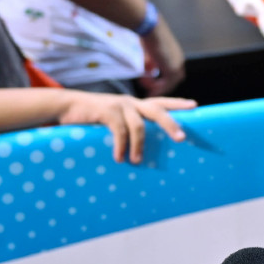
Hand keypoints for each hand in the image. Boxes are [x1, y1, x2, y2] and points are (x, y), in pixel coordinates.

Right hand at [57, 92, 192, 162]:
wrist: (67, 107)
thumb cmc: (92, 118)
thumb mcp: (114, 120)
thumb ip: (127, 128)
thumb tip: (142, 151)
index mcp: (135, 105)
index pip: (161, 102)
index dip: (178, 104)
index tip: (195, 106)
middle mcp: (131, 102)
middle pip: (158, 111)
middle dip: (171, 124)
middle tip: (181, 138)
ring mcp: (119, 104)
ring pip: (139, 125)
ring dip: (140, 146)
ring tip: (138, 161)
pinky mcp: (106, 110)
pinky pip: (119, 130)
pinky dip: (121, 146)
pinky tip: (119, 158)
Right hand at [140, 17, 186, 95]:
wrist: (150, 27)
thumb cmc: (148, 36)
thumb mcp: (150, 52)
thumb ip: (151, 63)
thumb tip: (149, 72)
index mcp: (176, 56)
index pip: (171, 74)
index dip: (161, 81)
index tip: (150, 83)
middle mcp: (179, 61)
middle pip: (172, 81)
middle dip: (159, 86)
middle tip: (147, 87)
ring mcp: (177, 65)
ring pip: (169, 84)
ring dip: (156, 87)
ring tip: (143, 83)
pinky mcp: (172, 68)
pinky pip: (166, 84)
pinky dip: (158, 89)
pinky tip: (149, 89)